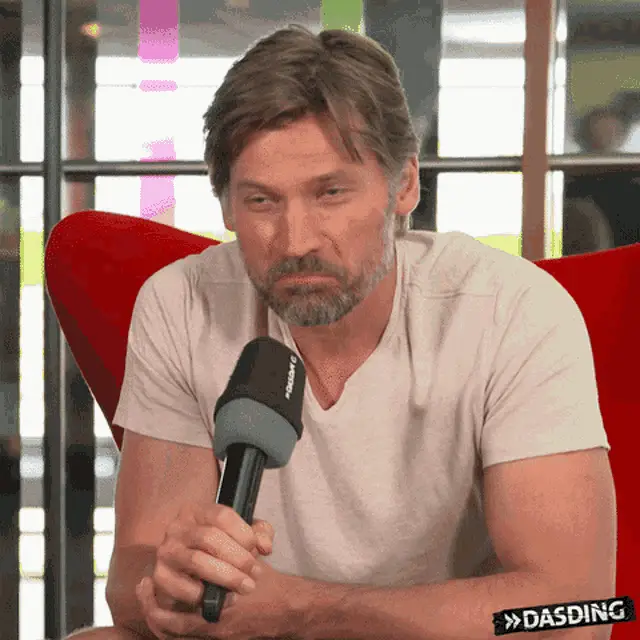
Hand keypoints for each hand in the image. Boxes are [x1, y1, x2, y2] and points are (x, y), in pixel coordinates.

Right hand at [136, 502, 274, 637]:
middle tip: (255, 573)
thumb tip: (264, 546)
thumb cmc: (220, 550)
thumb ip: (259, 533)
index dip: (244, 533)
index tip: (258, 549)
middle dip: (238, 558)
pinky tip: (220, 597)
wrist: (192, 574)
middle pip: (210, 538)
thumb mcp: (242, 535)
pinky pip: (182, 587)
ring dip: (226, 576)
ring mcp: (166, 551)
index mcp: (197, 511)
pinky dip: (205, 595)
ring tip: (245, 586)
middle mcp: (178, 527)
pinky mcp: (161, 577)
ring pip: (197, 562)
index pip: (222, 515)